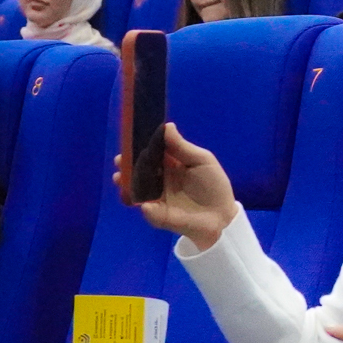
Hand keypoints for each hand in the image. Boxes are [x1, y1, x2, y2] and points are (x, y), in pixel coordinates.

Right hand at [125, 124, 239, 250]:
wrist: (221, 216)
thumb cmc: (213, 185)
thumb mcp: (202, 160)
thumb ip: (182, 146)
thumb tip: (167, 126)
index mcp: (170, 163)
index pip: (152, 152)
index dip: (141, 145)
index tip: (131, 138)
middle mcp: (159, 178)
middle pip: (139, 169)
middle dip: (127, 163)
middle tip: (120, 159)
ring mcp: (156, 196)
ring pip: (136, 187)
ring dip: (126, 182)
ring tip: (120, 177)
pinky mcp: (156, 213)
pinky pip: (145, 208)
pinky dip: (141, 204)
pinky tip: (143, 201)